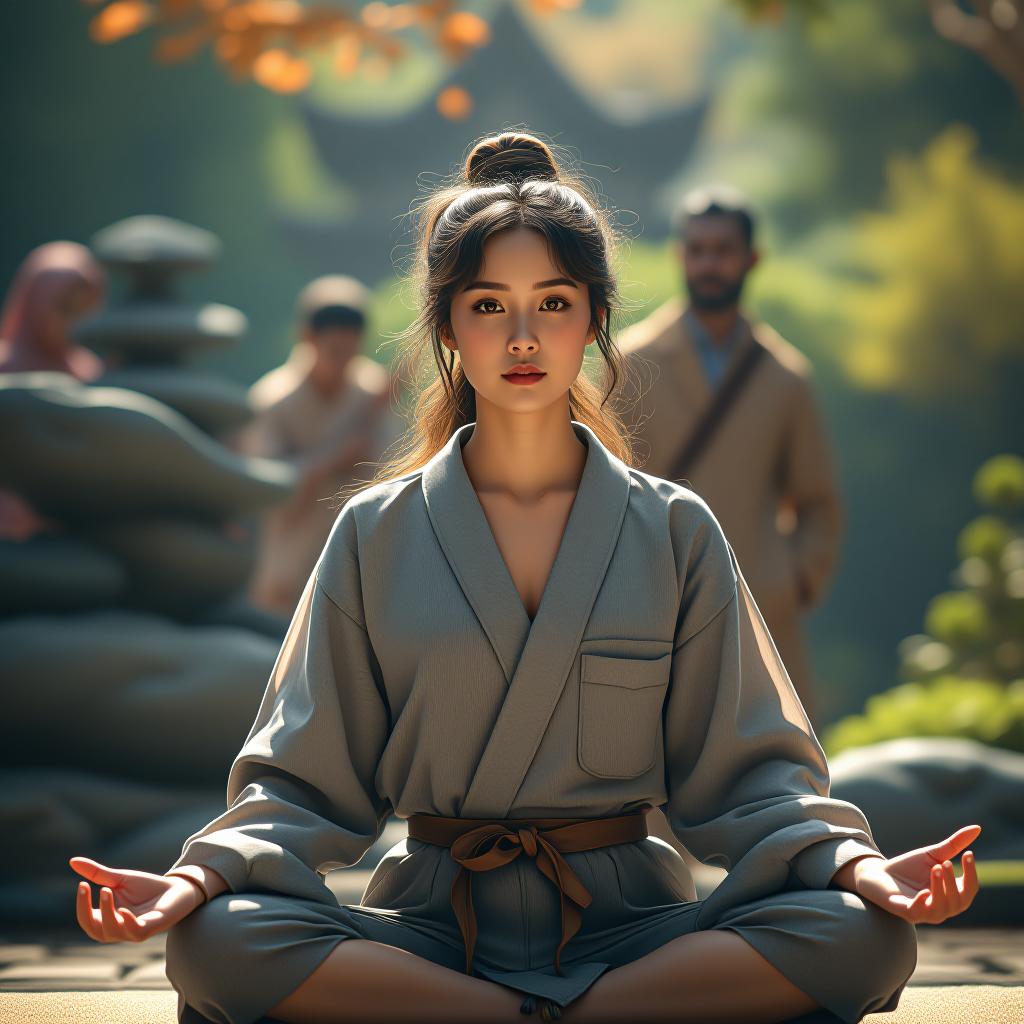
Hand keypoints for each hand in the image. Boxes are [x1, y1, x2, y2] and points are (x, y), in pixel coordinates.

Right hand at [70, 855, 203, 942]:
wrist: (176, 887)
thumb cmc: (146, 888)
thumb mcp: (120, 879)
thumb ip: (97, 874)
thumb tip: (72, 861)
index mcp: (109, 919)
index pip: (87, 919)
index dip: (81, 905)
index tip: (82, 884)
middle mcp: (119, 928)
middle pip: (95, 930)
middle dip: (88, 912)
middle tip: (89, 887)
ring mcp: (134, 930)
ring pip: (113, 932)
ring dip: (107, 913)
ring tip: (106, 890)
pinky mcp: (151, 927)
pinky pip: (136, 932)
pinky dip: (129, 923)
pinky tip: (124, 910)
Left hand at [848, 824, 981, 924]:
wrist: (878, 873)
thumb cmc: (909, 867)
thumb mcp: (933, 855)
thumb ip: (954, 845)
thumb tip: (977, 828)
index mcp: (951, 895)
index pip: (969, 889)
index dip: (971, 873)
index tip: (968, 854)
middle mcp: (942, 908)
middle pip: (958, 901)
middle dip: (954, 882)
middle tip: (946, 863)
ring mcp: (925, 913)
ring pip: (941, 908)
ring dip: (941, 889)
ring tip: (936, 868)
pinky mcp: (905, 912)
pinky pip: (918, 912)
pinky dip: (923, 903)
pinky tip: (925, 892)